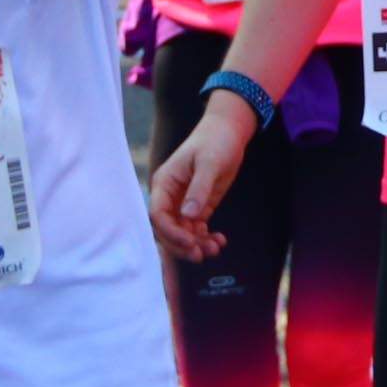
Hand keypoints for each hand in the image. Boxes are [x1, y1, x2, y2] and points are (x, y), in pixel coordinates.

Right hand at [148, 105, 258, 262]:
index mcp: (165, 183)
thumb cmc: (215, 141)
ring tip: (215, 248)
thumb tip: (188, 215)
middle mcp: (170, 196)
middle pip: (167, 229)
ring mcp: (184, 203)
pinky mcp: (199, 206)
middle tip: (201, 254)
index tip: (189, 242)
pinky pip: (196, 228)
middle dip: (182, 245)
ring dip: (196, 244)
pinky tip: (220, 240)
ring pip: (183, 232)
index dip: (170, 232)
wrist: (228, 132)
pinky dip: (206, 238)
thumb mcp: (209, 163)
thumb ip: (199, 189)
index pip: (158, 215)